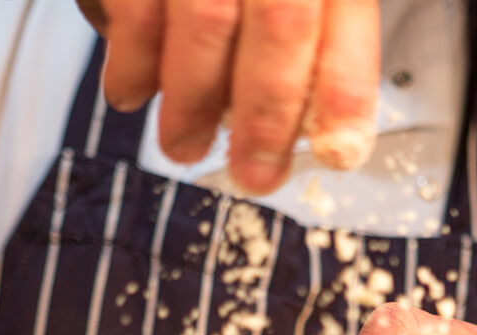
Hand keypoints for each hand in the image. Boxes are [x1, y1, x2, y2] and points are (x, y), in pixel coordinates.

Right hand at [88, 0, 379, 193]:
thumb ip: (318, 15)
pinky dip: (130, 61)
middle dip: (265, 118)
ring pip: (206, 22)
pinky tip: (130, 94)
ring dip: (191, 103)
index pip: (345, 18)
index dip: (346, 91)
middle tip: (254, 175)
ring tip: (182, 148)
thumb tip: (323, 115)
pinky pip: (135, 8)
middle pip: (280, 25)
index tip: (341, 154)